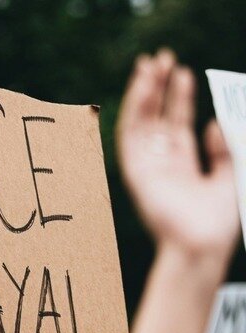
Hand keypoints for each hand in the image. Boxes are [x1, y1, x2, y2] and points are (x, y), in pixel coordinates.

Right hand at [117, 49, 238, 256]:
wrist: (201, 244)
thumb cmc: (217, 221)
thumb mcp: (231, 177)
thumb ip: (223, 151)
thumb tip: (213, 124)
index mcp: (182, 165)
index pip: (178, 124)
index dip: (180, 97)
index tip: (182, 72)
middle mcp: (161, 162)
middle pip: (156, 117)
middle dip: (158, 88)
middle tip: (160, 58)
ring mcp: (146, 166)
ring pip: (141, 121)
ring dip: (144, 92)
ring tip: (150, 64)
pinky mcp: (135, 171)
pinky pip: (131, 134)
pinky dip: (135, 109)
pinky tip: (143, 88)